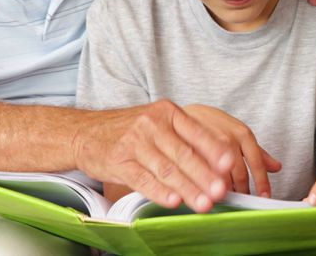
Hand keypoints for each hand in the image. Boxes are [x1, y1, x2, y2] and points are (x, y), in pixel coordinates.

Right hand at [72, 100, 238, 212]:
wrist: (86, 131)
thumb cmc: (130, 130)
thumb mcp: (159, 122)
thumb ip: (185, 138)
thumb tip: (219, 161)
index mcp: (167, 112)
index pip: (196, 132)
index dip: (214, 150)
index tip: (229, 165)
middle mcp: (152, 124)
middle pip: (183, 153)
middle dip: (204, 175)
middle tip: (220, 191)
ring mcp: (134, 142)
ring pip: (166, 169)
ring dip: (187, 188)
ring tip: (203, 203)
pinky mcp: (119, 161)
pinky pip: (142, 179)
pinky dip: (159, 191)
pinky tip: (172, 201)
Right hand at [184, 104, 281, 197]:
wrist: (186, 114)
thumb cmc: (215, 125)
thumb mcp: (239, 133)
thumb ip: (258, 152)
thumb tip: (277, 167)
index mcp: (243, 134)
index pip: (257, 163)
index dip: (262, 182)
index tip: (265, 197)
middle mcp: (228, 140)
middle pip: (239, 175)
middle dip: (242, 192)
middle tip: (242, 202)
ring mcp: (209, 146)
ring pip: (222, 179)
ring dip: (226, 192)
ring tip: (226, 200)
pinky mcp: (192, 152)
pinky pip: (203, 176)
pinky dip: (207, 188)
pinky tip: (208, 194)